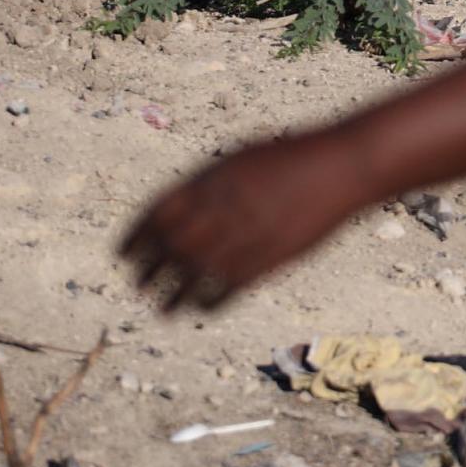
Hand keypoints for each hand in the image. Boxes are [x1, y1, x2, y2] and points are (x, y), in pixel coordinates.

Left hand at [122, 129, 373, 311]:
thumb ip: (207, 185)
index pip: (155, 216)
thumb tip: (177, 212)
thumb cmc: (294, 156)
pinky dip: (208, 303)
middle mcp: (220, 209)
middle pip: (168, 249)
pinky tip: (202, 307)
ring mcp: (243, 236)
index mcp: (210, 181)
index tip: (123, 255)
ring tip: (162, 310)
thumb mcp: (242, 158)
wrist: (342, 166)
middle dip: (146, 271)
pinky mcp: (267, 259)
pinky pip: (225, 290)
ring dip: (170, 296)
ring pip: (191, 276)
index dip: (133, 239)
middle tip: (137, 284)